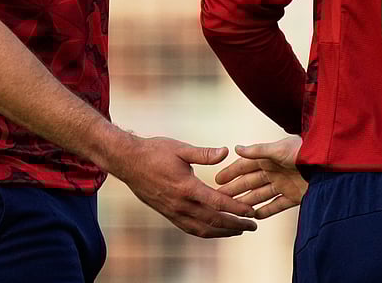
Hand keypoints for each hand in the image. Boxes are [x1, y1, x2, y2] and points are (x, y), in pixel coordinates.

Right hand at [109, 136, 257, 238]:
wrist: (128, 162)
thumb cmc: (154, 151)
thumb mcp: (180, 148)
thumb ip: (204, 153)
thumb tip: (225, 151)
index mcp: (186, 187)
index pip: (217, 202)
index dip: (236, 208)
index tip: (252, 211)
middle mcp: (180, 204)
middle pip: (213, 221)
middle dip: (236, 224)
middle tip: (254, 225)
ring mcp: (173, 211)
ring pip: (202, 229)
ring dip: (223, 232)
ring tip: (239, 230)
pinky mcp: (168, 214)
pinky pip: (190, 228)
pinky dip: (206, 232)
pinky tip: (215, 230)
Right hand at [215, 135, 305, 218]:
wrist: (329, 163)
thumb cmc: (304, 150)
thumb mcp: (278, 149)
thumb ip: (257, 150)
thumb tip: (236, 148)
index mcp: (269, 158)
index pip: (245, 165)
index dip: (231, 172)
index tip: (216, 179)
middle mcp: (274, 170)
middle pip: (250, 182)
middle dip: (235, 189)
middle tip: (219, 198)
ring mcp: (284, 184)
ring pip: (261, 195)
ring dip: (247, 202)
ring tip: (233, 210)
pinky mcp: (294, 196)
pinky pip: (277, 205)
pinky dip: (267, 211)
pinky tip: (255, 217)